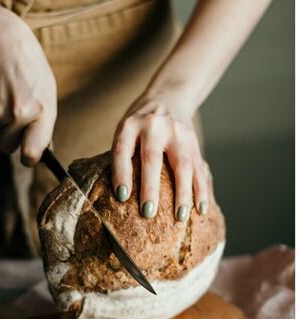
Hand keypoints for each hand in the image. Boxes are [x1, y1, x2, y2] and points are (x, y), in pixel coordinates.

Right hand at [0, 5, 56, 164]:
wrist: (4, 43)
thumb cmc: (30, 68)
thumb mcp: (46, 92)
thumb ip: (44, 120)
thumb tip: (38, 147)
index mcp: (42, 111)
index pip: (33, 152)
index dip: (29, 158)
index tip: (29, 157)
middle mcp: (20, 113)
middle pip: (8, 148)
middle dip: (10, 141)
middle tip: (15, 124)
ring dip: (2, 122)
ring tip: (10, 96)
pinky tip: (0, 91)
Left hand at [111, 95, 213, 220]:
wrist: (168, 97)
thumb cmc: (139, 123)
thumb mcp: (125, 129)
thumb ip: (124, 154)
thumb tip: (121, 195)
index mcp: (130, 125)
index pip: (122, 150)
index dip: (121, 173)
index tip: (122, 196)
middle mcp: (155, 127)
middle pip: (153, 159)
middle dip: (151, 188)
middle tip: (148, 213)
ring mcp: (178, 133)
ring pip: (183, 165)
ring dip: (183, 194)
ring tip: (180, 217)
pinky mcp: (194, 141)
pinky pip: (199, 167)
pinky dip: (201, 189)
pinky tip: (201, 208)